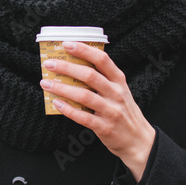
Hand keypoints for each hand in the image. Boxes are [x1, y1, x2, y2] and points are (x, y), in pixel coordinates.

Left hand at [40, 41, 155, 181]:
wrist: (139, 141)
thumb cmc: (123, 111)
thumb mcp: (119, 91)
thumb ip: (102, 79)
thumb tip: (71, 66)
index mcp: (119, 81)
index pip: (102, 60)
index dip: (84, 50)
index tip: (67, 44)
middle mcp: (116, 93)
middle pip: (90, 75)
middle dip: (67, 67)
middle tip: (49, 64)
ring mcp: (112, 111)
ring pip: (84, 96)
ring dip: (62, 88)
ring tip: (46, 83)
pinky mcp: (105, 127)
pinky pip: (83, 117)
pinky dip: (68, 109)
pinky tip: (56, 102)